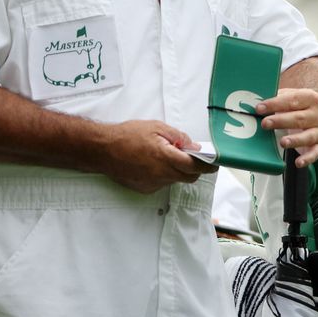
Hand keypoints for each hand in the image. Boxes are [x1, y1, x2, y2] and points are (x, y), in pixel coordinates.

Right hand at [100, 120, 216, 193]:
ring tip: (166, 155)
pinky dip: (164, 175)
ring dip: (178, 171)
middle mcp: (161, 174)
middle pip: (189, 177)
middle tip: (192, 156)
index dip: (208, 165)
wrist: (102, 149)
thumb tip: (194, 147)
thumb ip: (179, 137)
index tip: (215, 163)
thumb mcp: (157, 127)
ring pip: (175, 180)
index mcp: (166, 158)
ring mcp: (152, 184)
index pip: (195, 167)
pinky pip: (162, 183)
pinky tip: (153, 163)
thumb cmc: (128, 135)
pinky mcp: (144, 189)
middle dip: (195, 169)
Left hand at [256, 88, 317, 166]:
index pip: (292, 100)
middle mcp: (316, 115)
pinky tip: (298, 162)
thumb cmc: (302, 106)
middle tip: (265, 123)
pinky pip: (314, 153)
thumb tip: (257, 100)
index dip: (275, 104)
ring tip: (282, 142)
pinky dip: (307, 158)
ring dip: (294, 140)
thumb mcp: (294, 96)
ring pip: (307, 136)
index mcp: (310, 98)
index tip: (259, 108)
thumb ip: (278, 98)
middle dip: (280, 121)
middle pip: (299, 118)